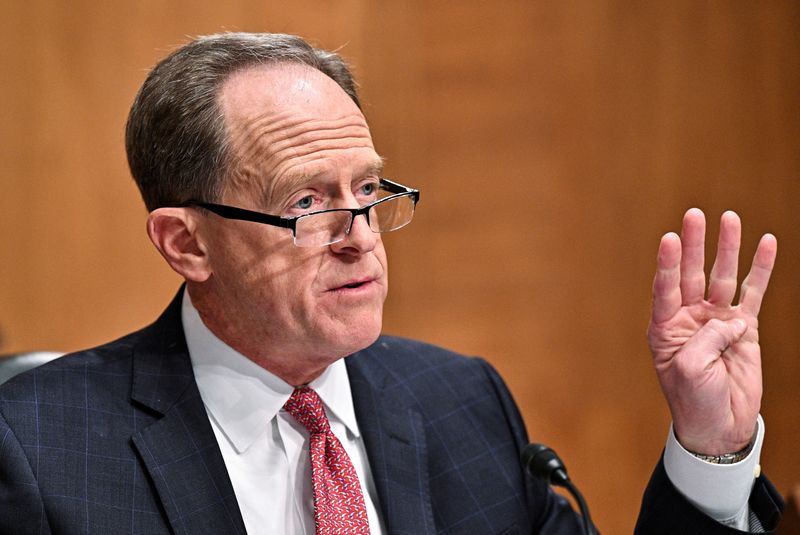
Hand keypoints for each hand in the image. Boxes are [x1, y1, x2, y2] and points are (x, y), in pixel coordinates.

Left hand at [648, 208, 776, 454]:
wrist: (720, 424)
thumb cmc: (694, 400)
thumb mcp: (690, 369)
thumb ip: (709, 337)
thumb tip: (734, 319)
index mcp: (665, 327)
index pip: (665, 287)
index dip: (667, 263)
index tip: (668, 238)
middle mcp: (689, 317)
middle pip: (692, 272)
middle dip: (694, 243)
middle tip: (694, 214)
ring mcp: (717, 319)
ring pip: (723, 276)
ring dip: (727, 248)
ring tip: (730, 218)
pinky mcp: (744, 328)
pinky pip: (753, 292)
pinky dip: (760, 269)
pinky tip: (765, 244)